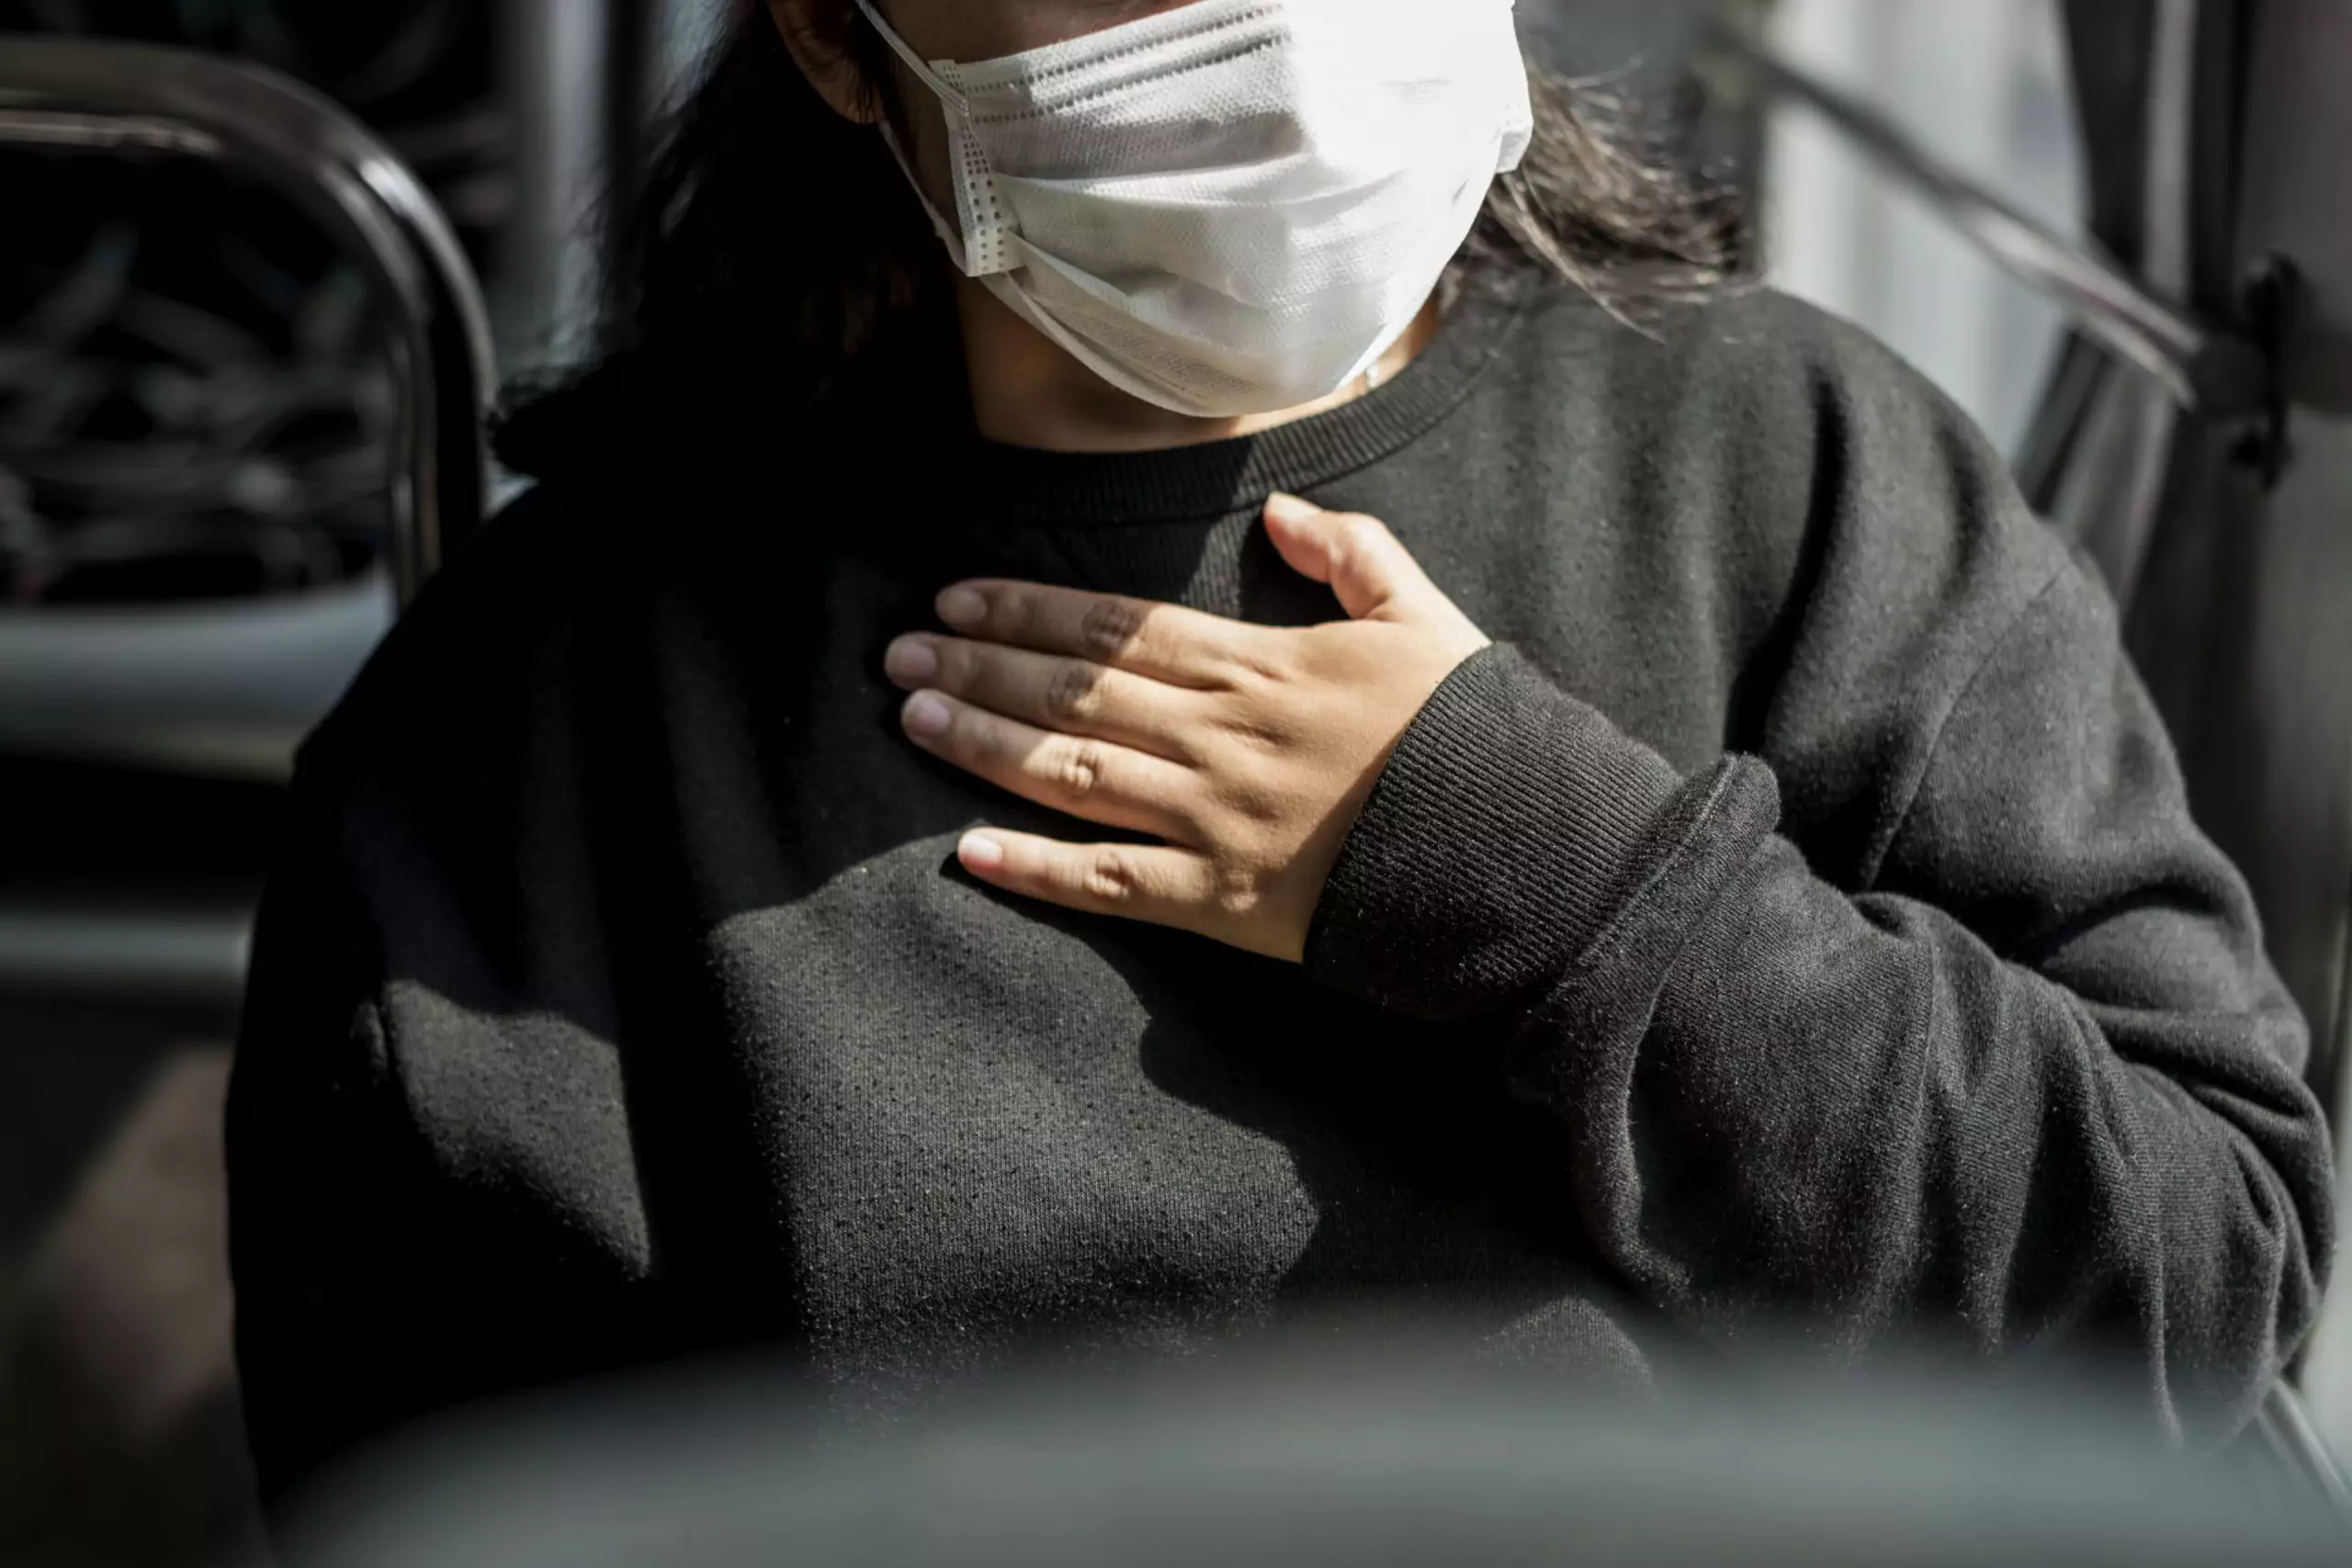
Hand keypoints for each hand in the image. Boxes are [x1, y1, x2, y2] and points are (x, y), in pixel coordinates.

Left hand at [885, 494, 1491, 961]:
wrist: (1525, 850)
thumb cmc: (1475, 734)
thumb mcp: (1426, 619)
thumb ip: (1354, 555)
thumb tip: (1280, 514)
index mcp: (1263, 665)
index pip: (1120, 628)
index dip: (1031, 611)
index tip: (959, 598)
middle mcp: (1222, 736)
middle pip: (1077, 692)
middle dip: (982, 669)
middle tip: (899, 656)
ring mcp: (1217, 820)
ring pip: (1075, 773)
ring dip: (987, 746)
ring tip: (915, 722)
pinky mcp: (1226, 900)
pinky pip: (1113, 882)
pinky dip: (1036, 870)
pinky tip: (969, 851)